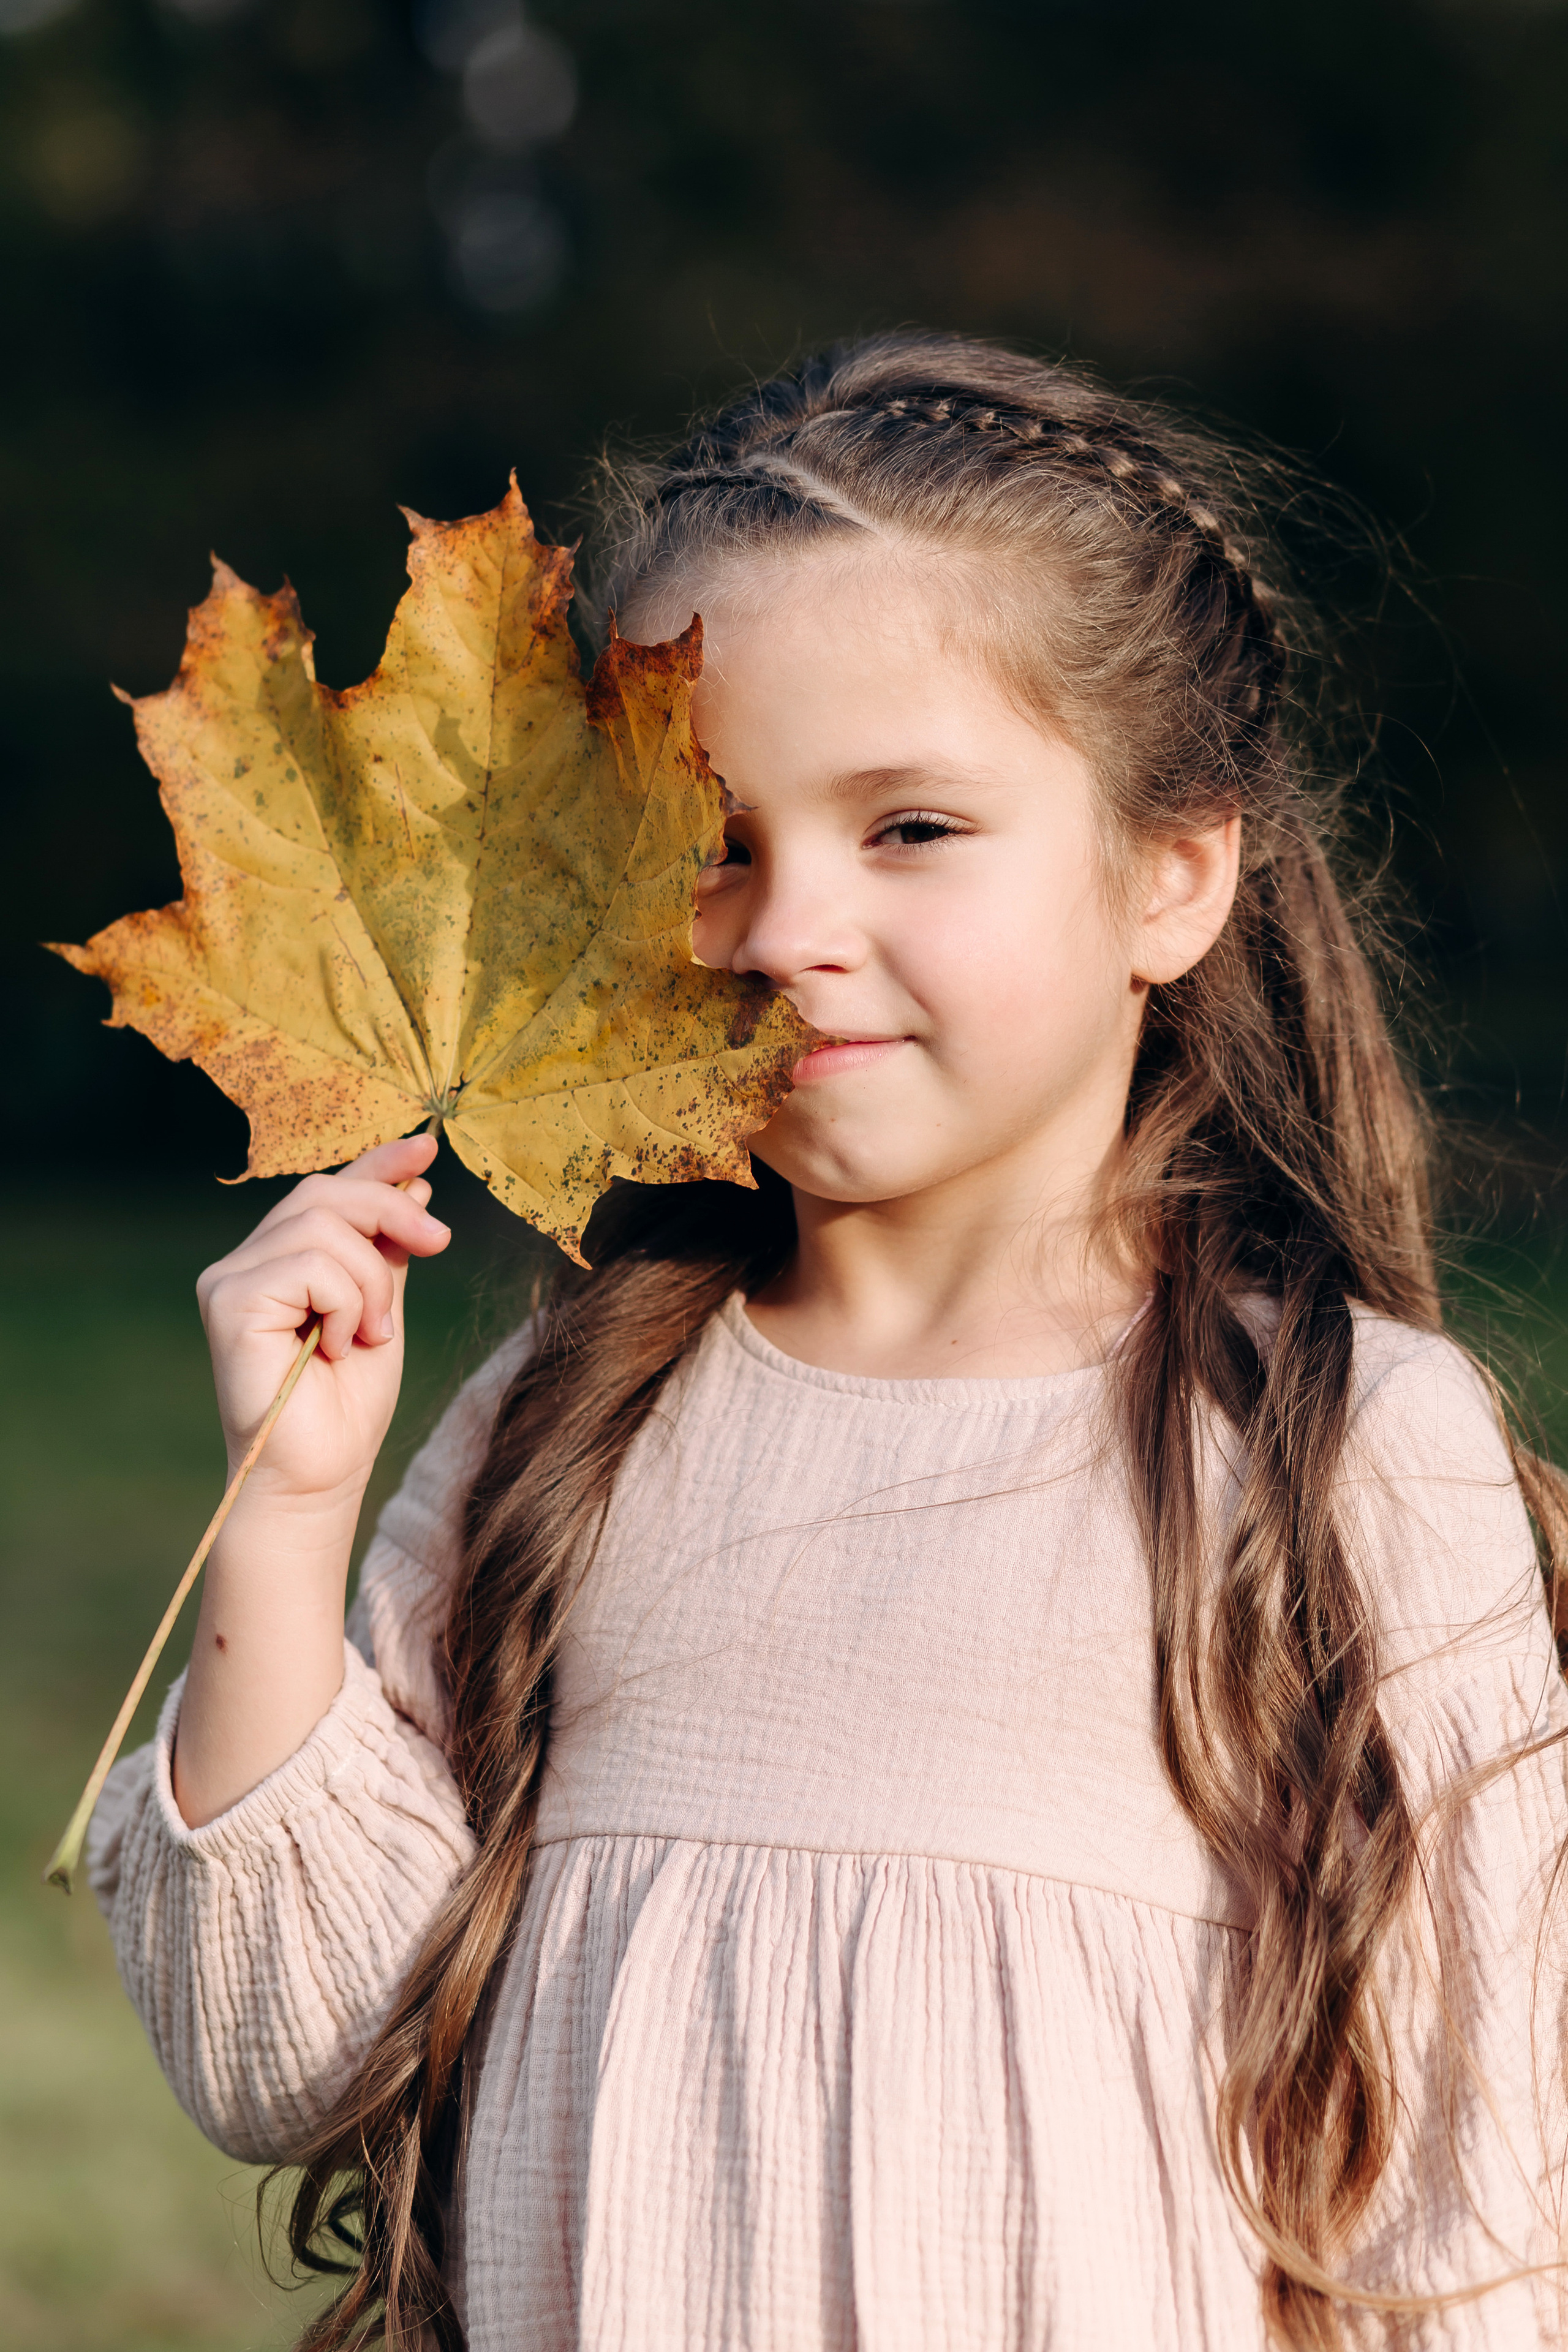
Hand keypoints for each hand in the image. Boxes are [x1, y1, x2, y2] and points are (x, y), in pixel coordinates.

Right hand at [196, 1133, 448, 1510]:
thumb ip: (387, 1251)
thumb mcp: (383, 1310)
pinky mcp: (227, 1301)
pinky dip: (345, 1303)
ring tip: (370, 1334)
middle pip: (325, 1193)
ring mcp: (229, 1279)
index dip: (378, 1163)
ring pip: (323, 1227)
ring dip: (371, 1281)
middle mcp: (245, 1261)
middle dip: (392, 1212)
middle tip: (438, 1244)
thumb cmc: (348, 1406)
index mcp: (281, 1259)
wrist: (321, 1475)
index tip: (428, 1145)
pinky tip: (337, 1347)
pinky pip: (310, 1264)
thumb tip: (415, 1183)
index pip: (330, 1190)